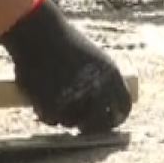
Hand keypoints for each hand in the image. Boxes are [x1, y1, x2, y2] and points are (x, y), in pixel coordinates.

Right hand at [0, 0, 132, 132]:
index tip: (107, 123)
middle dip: (91, 128)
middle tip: (82, 128)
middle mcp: (97, 91)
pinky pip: (52, 120)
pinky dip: (46, 114)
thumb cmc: (64, 43)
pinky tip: (41, 97)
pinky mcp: (53, 107)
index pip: (123, 108)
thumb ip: (102, 81)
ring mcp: (75, 101)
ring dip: (64, 117)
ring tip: (53, 96)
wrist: (39, 34)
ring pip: (71, 122)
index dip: (116, 119)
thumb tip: (107, 108)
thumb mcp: (94, 58)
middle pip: (99, 124)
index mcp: (112, 77)